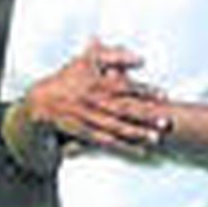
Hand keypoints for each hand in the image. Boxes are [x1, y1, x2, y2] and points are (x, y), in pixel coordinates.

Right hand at [26, 39, 172, 156]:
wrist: (41, 102)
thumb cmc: (67, 78)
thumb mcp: (88, 60)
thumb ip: (114, 55)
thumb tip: (139, 59)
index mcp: (97, 83)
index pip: (125, 86)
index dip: (145, 91)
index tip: (163, 95)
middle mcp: (94, 102)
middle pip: (124, 109)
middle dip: (146, 116)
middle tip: (166, 121)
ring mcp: (90, 120)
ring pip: (117, 128)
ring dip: (137, 134)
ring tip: (156, 138)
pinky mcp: (86, 134)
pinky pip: (108, 141)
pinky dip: (124, 147)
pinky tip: (140, 151)